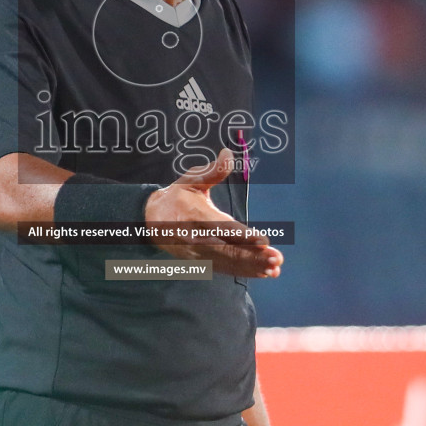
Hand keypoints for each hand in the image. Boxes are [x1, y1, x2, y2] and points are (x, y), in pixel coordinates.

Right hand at [144, 148, 282, 278]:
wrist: (149, 220)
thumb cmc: (176, 196)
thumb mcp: (191, 179)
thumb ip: (213, 170)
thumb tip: (229, 152)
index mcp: (196, 215)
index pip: (223, 228)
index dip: (243, 236)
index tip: (264, 240)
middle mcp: (197, 238)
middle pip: (229, 250)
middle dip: (254, 256)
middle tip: (276, 259)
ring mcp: (198, 253)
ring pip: (228, 262)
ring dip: (252, 267)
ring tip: (274, 270)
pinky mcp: (200, 261)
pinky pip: (224, 268)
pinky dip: (243, 271)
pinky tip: (262, 273)